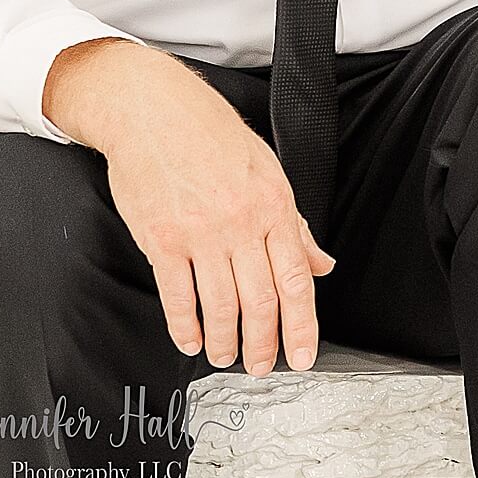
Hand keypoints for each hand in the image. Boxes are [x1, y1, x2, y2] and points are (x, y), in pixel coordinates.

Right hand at [46, 40, 334, 373]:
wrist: (156, 111)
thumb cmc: (212, 136)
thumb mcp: (267, 170)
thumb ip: (293, 223)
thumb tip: (321, 264)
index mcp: (273, 205)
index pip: (296, 278)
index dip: (302, 326)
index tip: (303, 356)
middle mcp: (241, 222)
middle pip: (261, 300)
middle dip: (264, 344)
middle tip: (262, 367)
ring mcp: (200, 232)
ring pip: (221, 305)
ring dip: (225, 341)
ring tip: (225, 356)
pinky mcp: (162, 238)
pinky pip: (177, 295)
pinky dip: (185, 326)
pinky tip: (191, 339)